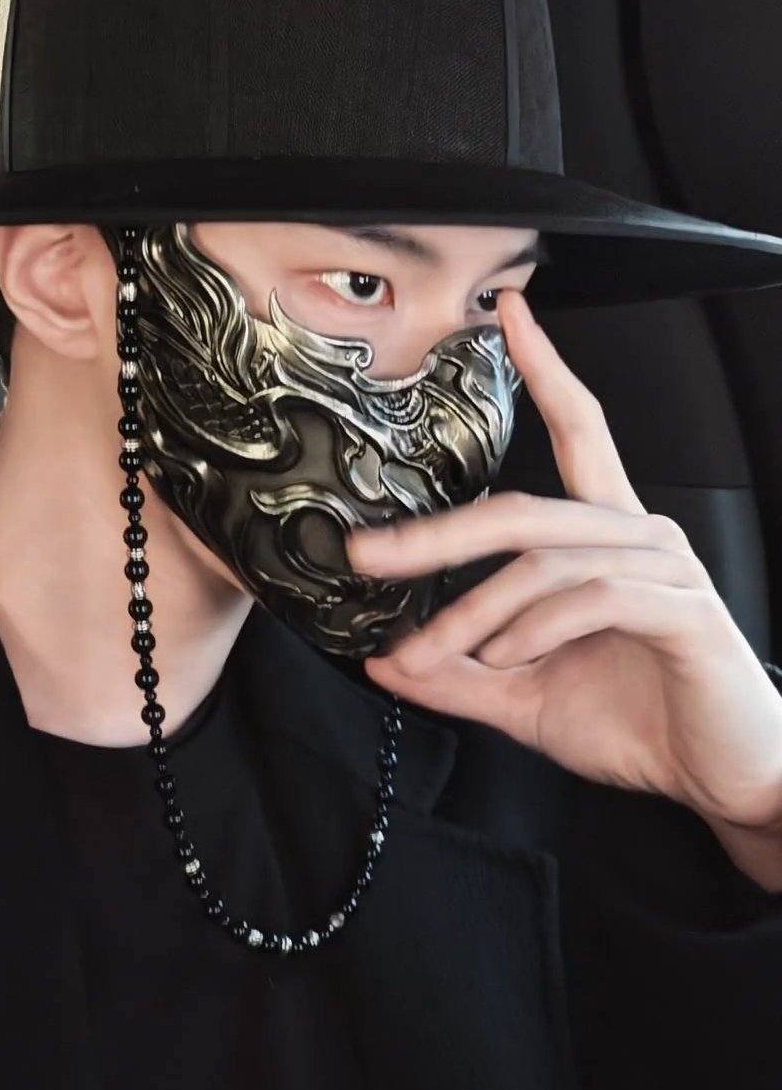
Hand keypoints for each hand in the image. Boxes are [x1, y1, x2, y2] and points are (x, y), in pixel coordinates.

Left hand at [347, 290, 781, 856]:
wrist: (721, 776)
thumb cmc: (638, 720)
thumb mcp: (524, 697)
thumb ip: (457, 674)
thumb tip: (383, 659)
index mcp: (603, 538)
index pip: (578, 429)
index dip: (546, 368)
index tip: (510, 313)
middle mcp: (635, 534)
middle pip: (522, 508)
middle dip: (434, 534)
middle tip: (368, 554)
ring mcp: (663, 567)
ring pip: (542, 561)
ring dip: (472, 614)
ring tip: (434, 655)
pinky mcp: (682, 609)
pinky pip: (591, 596)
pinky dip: (532, 631)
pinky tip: (508, 660)